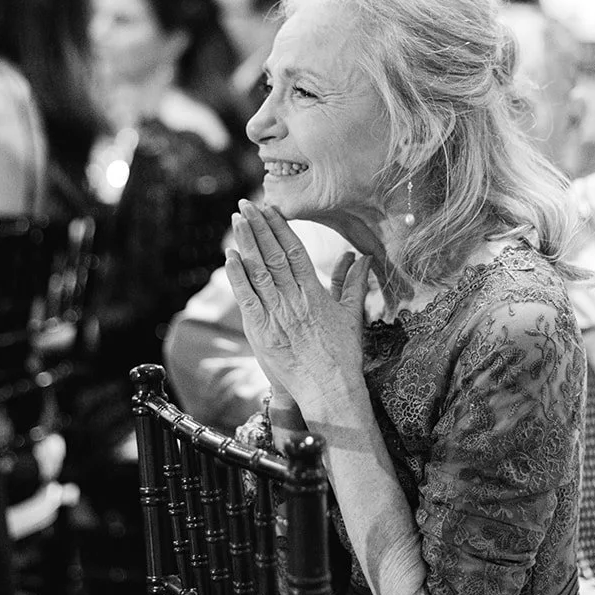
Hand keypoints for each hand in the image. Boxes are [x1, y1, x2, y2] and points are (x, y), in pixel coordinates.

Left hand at [224, 199, 370, 410]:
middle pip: (273, 255)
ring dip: (245, 243)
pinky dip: (237, 276)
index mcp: (315, 292)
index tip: (270, 209)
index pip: (295, 251)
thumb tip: (364, 257)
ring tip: (237, 220)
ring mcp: (277, 315)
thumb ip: (355, 283)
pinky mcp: (262, 332)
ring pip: (258, 271)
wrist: (330, 390)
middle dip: (259, 227)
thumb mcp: (352, 315)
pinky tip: (229, 256)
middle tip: (246, 204)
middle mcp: (295, 299)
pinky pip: (247, 299)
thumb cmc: (343, 355)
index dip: (281, 228)